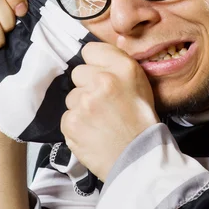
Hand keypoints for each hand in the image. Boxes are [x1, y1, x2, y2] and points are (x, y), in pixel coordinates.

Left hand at [61, 42, 159, 181]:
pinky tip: (92, 131)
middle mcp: (102, 80)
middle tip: (103, 102)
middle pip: (78, 72)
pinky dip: (77, 125)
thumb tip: (94, 56)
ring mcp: (84, 102)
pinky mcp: (72, 122)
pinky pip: (67, 116)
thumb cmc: (141, 121)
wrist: (139, 158)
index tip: (101, 75)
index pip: (90, 50)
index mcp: (122, 67)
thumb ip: (116, 64)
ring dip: (82, 106)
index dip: (95, 64)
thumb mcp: (139, 82)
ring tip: (100, 120)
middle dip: (87, 85)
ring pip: (72, 96)